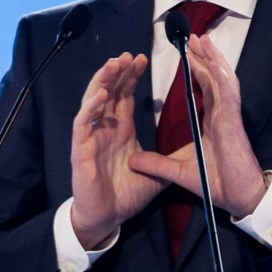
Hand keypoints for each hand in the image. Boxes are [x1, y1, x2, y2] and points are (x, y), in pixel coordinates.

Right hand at [70, 52, 163, 248]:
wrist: (107, 217)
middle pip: (110, 91)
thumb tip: (191, 151)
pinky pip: (83, 123)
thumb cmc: (126, 194)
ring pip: (93, 100)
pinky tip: (101, 94)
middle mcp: (105, 128)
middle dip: (118, 71)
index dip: (131, 76)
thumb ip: (169, 158)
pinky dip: (91, 108)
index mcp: (121, 129)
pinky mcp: (80, 148)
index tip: (141, 58)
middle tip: (130, 54)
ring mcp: (91, 136)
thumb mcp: (156, 173)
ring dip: (103, 80)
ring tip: (114, 63)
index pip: (125, 95)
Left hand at [129, 35, 267, 217]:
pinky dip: (223, 77)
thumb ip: (156, 164)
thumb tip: (132, 159)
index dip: (197, 71)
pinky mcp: (233, 123)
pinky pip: (229, 95)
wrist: (238, 199)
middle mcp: (222, 115)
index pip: (204, 89)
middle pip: (213, 78)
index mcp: (212, 122)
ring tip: (203, 40)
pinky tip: (216, 63)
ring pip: (223, 79)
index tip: (188, 56)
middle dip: (204, 57)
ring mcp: (229, 117)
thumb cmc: (217, 185)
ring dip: (213, 59)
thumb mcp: (178, 172)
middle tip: (193, 38)